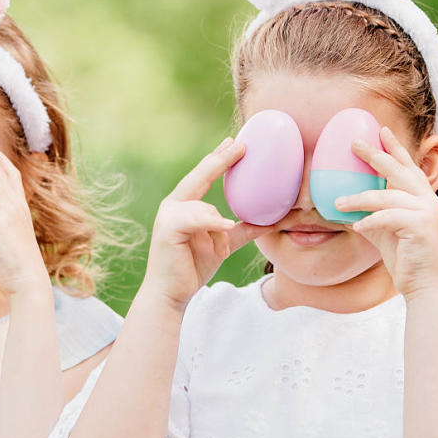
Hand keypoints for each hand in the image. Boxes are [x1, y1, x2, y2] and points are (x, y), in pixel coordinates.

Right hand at [143, 138, 273, 310]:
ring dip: (218, 228)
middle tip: (241, 145)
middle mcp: (173, 205)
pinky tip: (224, 225)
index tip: (235, 143)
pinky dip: (212, 222)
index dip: (219, 159)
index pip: (203, 176)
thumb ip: (242, 232)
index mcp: (184, 205)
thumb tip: (270, 222)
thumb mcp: (223, 245)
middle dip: (220, 160)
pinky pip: (197, 219)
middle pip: (199, 176)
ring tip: (220, 245)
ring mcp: (168, 215)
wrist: (170, 293)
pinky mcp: (168, 228)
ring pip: (205, 207)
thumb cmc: (191, 267)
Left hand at [337, 126, 437, 298]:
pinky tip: (356, 226)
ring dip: (359, 198)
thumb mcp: (383, 231)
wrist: (423, 285)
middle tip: (354, 143)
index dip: (395, 147)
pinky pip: (388, 217)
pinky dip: (370, 221)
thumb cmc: (404, 258)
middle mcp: (427, 200)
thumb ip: (369, 214)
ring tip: (337, 202)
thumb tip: (341, 204)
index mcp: (421, 198)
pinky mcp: (421, 227)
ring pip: (386, 196)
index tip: (382, 129)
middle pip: (398, 171)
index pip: (407, 167)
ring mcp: (426, 212)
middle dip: (376, 155)